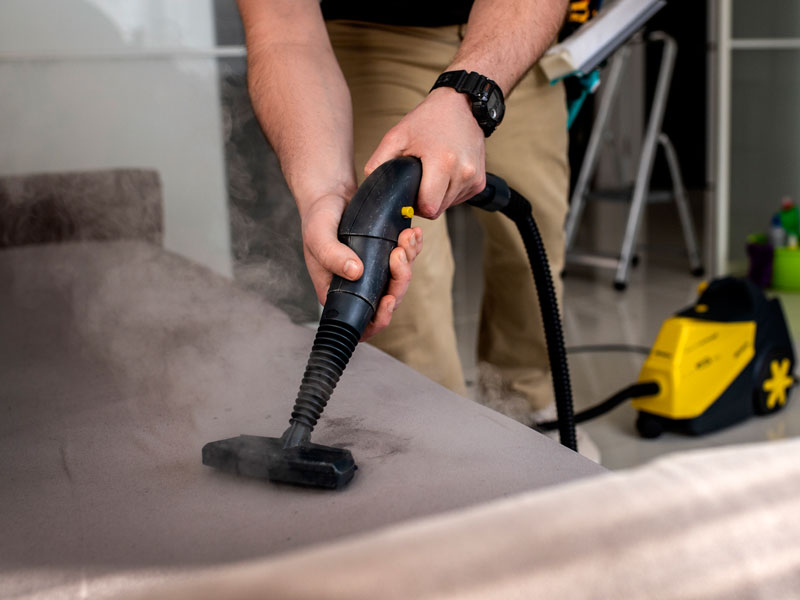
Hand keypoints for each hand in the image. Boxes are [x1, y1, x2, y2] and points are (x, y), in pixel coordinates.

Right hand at [300, 194, 422, 338]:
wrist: (329, 196)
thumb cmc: (317, 218)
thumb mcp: (318, 235)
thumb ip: (331, 255)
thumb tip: (355, 272)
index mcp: (338, 292)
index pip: (362, 321)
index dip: (379, 318)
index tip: (388, 299)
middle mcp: (358, 287)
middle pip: (389, 299)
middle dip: (400, 278)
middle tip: (399, 252)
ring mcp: (374, 273)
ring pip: (400, 279)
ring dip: (409, 259)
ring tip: (408, 236)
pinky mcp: (385, 256)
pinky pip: (405, 260)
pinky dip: (413, 247)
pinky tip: (413, 233)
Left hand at [364, 87, 486, 218]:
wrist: (461, 105)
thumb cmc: (429, 119)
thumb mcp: (396, 136)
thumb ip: (379, 164)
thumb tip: (372, 189)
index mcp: (443, 162)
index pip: (428, 207)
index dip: (414, 205)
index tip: (410, 193)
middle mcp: (464, 172)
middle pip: (437, 210)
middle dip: (424, 201)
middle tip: (419, 180)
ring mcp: (475, 178)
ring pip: (448, 206)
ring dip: (437, 197)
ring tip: (433, 173)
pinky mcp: (480, 182)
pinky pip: (458, 199)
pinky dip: (449, 192)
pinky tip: (445, 173)